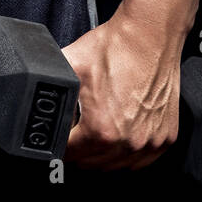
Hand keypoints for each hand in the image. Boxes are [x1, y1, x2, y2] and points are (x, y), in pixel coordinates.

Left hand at [61, 11, 181, 169]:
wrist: (149, 35)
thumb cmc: (113, 48)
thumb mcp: (69, 66)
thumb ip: (50, 89)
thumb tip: (35, 99)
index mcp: (101, 130)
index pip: (69, 155)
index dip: (57, 146)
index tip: (56, 138)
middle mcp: (128, 142)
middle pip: (92, 164)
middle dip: (79, 151)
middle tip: (74, 134)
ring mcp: (150, 142)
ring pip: (118, 166)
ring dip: (103, 156)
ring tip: (96, 134)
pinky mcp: (166, 137)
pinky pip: (142, 160)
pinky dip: (129, 154)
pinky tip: (120, 138)